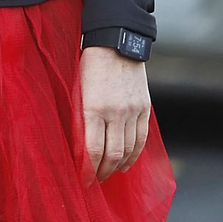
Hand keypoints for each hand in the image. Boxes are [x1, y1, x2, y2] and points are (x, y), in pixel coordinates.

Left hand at [80, 46, 151, 181]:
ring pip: (129, 150)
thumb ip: (81, 116)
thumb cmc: (90, 64)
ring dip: (119, 167)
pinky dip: (135, 155)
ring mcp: (132, 111)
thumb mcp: (78, 89)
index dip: (88, 170)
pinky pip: (141, 139)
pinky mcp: (144, 108)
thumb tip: (80, 144)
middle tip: (95, 180)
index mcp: (93, 108)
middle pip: (112, 155)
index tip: (83, 180)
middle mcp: (115, 112)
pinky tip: (127, 163)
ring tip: (109, 174)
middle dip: (103, 172)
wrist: (116, 41)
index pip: (92, 150)